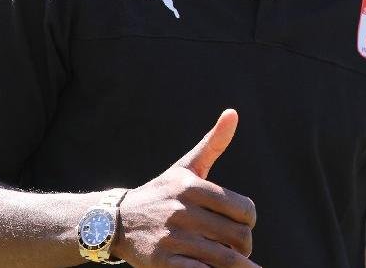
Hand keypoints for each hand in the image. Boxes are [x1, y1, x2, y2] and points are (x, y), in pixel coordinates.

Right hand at [113, 109, 259, 266]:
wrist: (116, 221)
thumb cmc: (161, 193)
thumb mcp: (185, 167)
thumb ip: (213, 143)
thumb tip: (233, 113)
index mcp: (192, 187)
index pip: (244, 210)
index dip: (249, 221)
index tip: (243, 227)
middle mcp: (181, 210)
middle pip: (237, 236)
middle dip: (245, 247)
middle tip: (242, 250)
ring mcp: (171, 237)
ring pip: (223, 258)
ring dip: (239, 266)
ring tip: (243, 267)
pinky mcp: (161, 261)